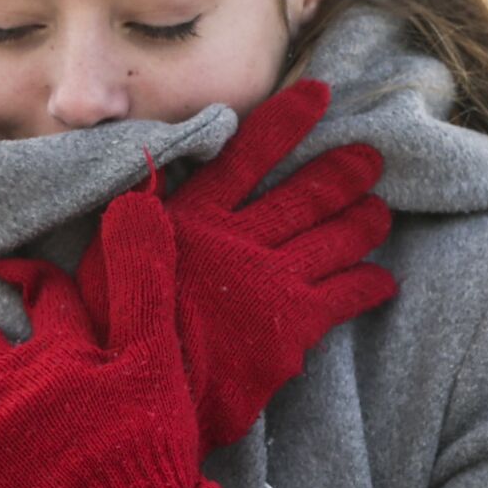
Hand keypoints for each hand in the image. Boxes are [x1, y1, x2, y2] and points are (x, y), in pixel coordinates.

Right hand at [78, 78, 396, 455]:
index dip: (286, 121)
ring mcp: (271, 281)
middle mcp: (238, 240)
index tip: (319, 95)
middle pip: (304, 195)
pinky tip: (383, 280)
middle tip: (372, 157)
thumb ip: (130, 231)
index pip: (247, 155)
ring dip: (362, 222)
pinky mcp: (293, 326)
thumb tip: (133, 201)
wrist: (143, 391)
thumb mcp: (104, 265)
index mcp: (192, 218)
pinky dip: (367, 284)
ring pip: (333, 239)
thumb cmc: (113, 331)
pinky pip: (345, 296)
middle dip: (343, 172)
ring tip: (380, 211)